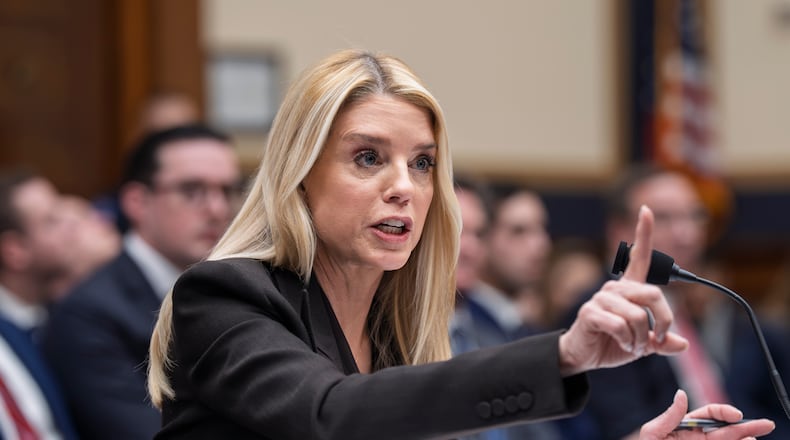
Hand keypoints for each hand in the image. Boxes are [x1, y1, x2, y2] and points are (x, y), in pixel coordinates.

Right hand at [558, 205, 687, 375]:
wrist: (584, 356)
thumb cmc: (612, 343)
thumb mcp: (643, 343)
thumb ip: (662, 341)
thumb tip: (682, 343)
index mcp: (629, 289)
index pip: (639, 256)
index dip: (644, 232)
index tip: (646, 209)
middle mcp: (615, 289)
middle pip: (653, 295)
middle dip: (664, 322)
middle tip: (658, 339)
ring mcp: (601, 299)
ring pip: (638, 316)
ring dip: (641, 338)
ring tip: (632, 344)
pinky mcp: (590, 312)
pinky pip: (621, 326)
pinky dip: (627, 341)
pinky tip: (621, 343)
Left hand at [640, 389, 774, 438]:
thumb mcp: (653, 434)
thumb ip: (668, 417)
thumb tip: (682, 394)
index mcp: (686, 427)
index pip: (710, 414)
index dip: (724, 412)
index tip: (736, 416)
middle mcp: (699, 439)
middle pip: (727, 429)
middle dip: (747, 426)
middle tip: (766, 425)